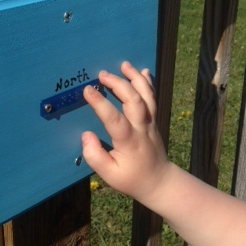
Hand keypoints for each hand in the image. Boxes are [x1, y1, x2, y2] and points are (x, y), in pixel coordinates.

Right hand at [82, 61, 171, 203]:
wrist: (159, 181)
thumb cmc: (131, 178)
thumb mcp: (109, 175)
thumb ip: (95, 156)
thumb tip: (86, 136)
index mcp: (129, 142)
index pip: (114, 118)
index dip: (100, 103)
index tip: (87, 90)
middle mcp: (141, 128)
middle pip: (134, 101)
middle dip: (118, 84)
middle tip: (102, 74)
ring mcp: (150, 122)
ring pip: (146, 96)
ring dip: (136, 78)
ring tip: (124, 65)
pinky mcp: (154, 120)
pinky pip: (153, 99)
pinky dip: (148, 83)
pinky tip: (143, 71)